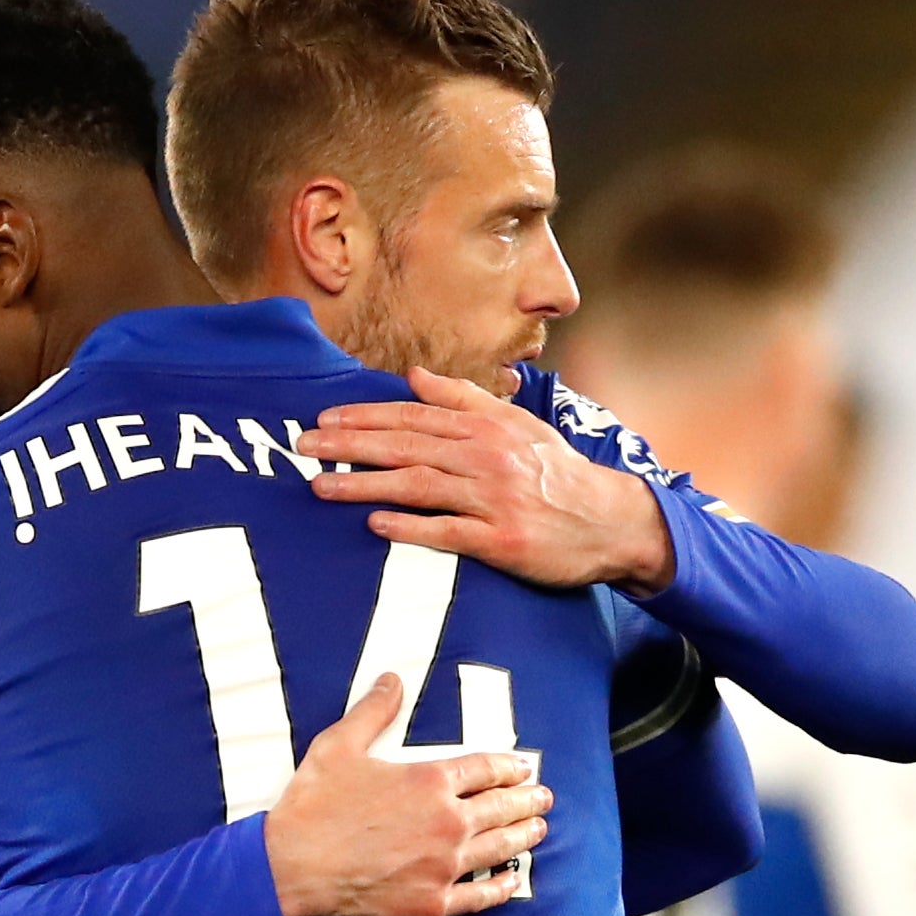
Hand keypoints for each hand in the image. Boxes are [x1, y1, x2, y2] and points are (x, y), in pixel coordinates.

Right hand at [265, 675, 550, 915]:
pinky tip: (512, 880)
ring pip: (499, 849)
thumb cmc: (313, 807)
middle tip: (544, 797)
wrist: (291, 869)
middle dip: (527, 800)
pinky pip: (479, 896)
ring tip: (539, 829)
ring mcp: (443, 866)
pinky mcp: (433, 904)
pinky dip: (501, 887)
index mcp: (429, 782)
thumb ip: (372, 712)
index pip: (483, 770)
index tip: (523, 768)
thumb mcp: (339, 746)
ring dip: (523, 837)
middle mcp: (447, 823)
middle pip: (501, 808)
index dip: (507, 767)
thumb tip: (392, 680)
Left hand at [300, 369, 675, 595]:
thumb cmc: (558, 474)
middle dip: (349, 445)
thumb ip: (465, 398)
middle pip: (405, 446)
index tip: (324, 419)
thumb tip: (414, 375)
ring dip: (364, 485)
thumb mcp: (518, 424)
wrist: (610, 521)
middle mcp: (486, 458)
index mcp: (486, 428)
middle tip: (304, 447)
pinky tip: (376, 525)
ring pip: (418, 485)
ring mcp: (493, 500)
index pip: (414, 416)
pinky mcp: (502, 540)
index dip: (365, 416)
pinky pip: (448, 532)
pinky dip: (410, 528)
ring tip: (322, 486)